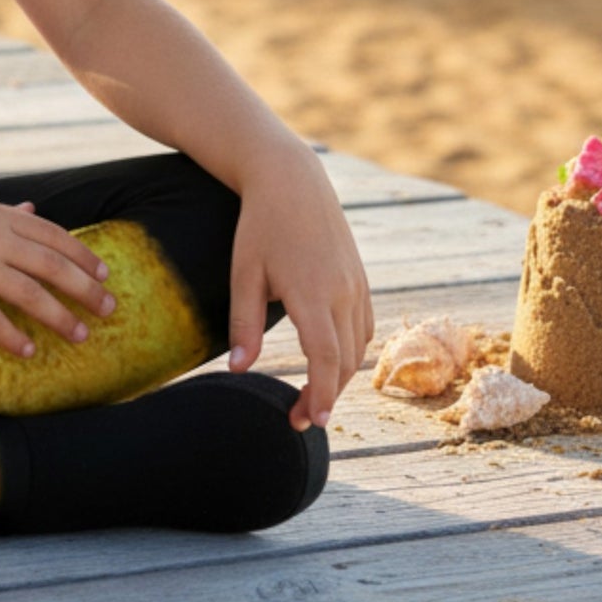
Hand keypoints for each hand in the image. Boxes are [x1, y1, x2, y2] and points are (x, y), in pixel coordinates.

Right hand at [0, 188, 118, 356]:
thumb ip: (3, 213)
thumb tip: (33, 209)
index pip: (54, 235)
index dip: (83, 256)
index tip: (106, 274)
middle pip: (52, 265)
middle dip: (86, 289)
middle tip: (110, 309)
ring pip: (29, 293)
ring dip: (60, 317)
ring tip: (80, 335)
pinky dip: (12, 335)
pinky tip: (28, 350)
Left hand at [227, 141, 374, 431]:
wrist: (290, 179)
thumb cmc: (259, 225)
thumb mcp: (243, 272)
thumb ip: (242, 324)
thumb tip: (238, 371)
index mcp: (312, 293)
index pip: (326, 359)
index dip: (322, 395)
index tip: (313, 422)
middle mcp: (342, 292)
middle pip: (344, 361)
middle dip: (326, 395)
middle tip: (300, 419)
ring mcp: (356, 284)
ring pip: (358, 346)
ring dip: (340, 376)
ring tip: (313, 396)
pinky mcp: (359, 277)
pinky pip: (364, 325)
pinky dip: (351, 351)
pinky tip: (331, 360)